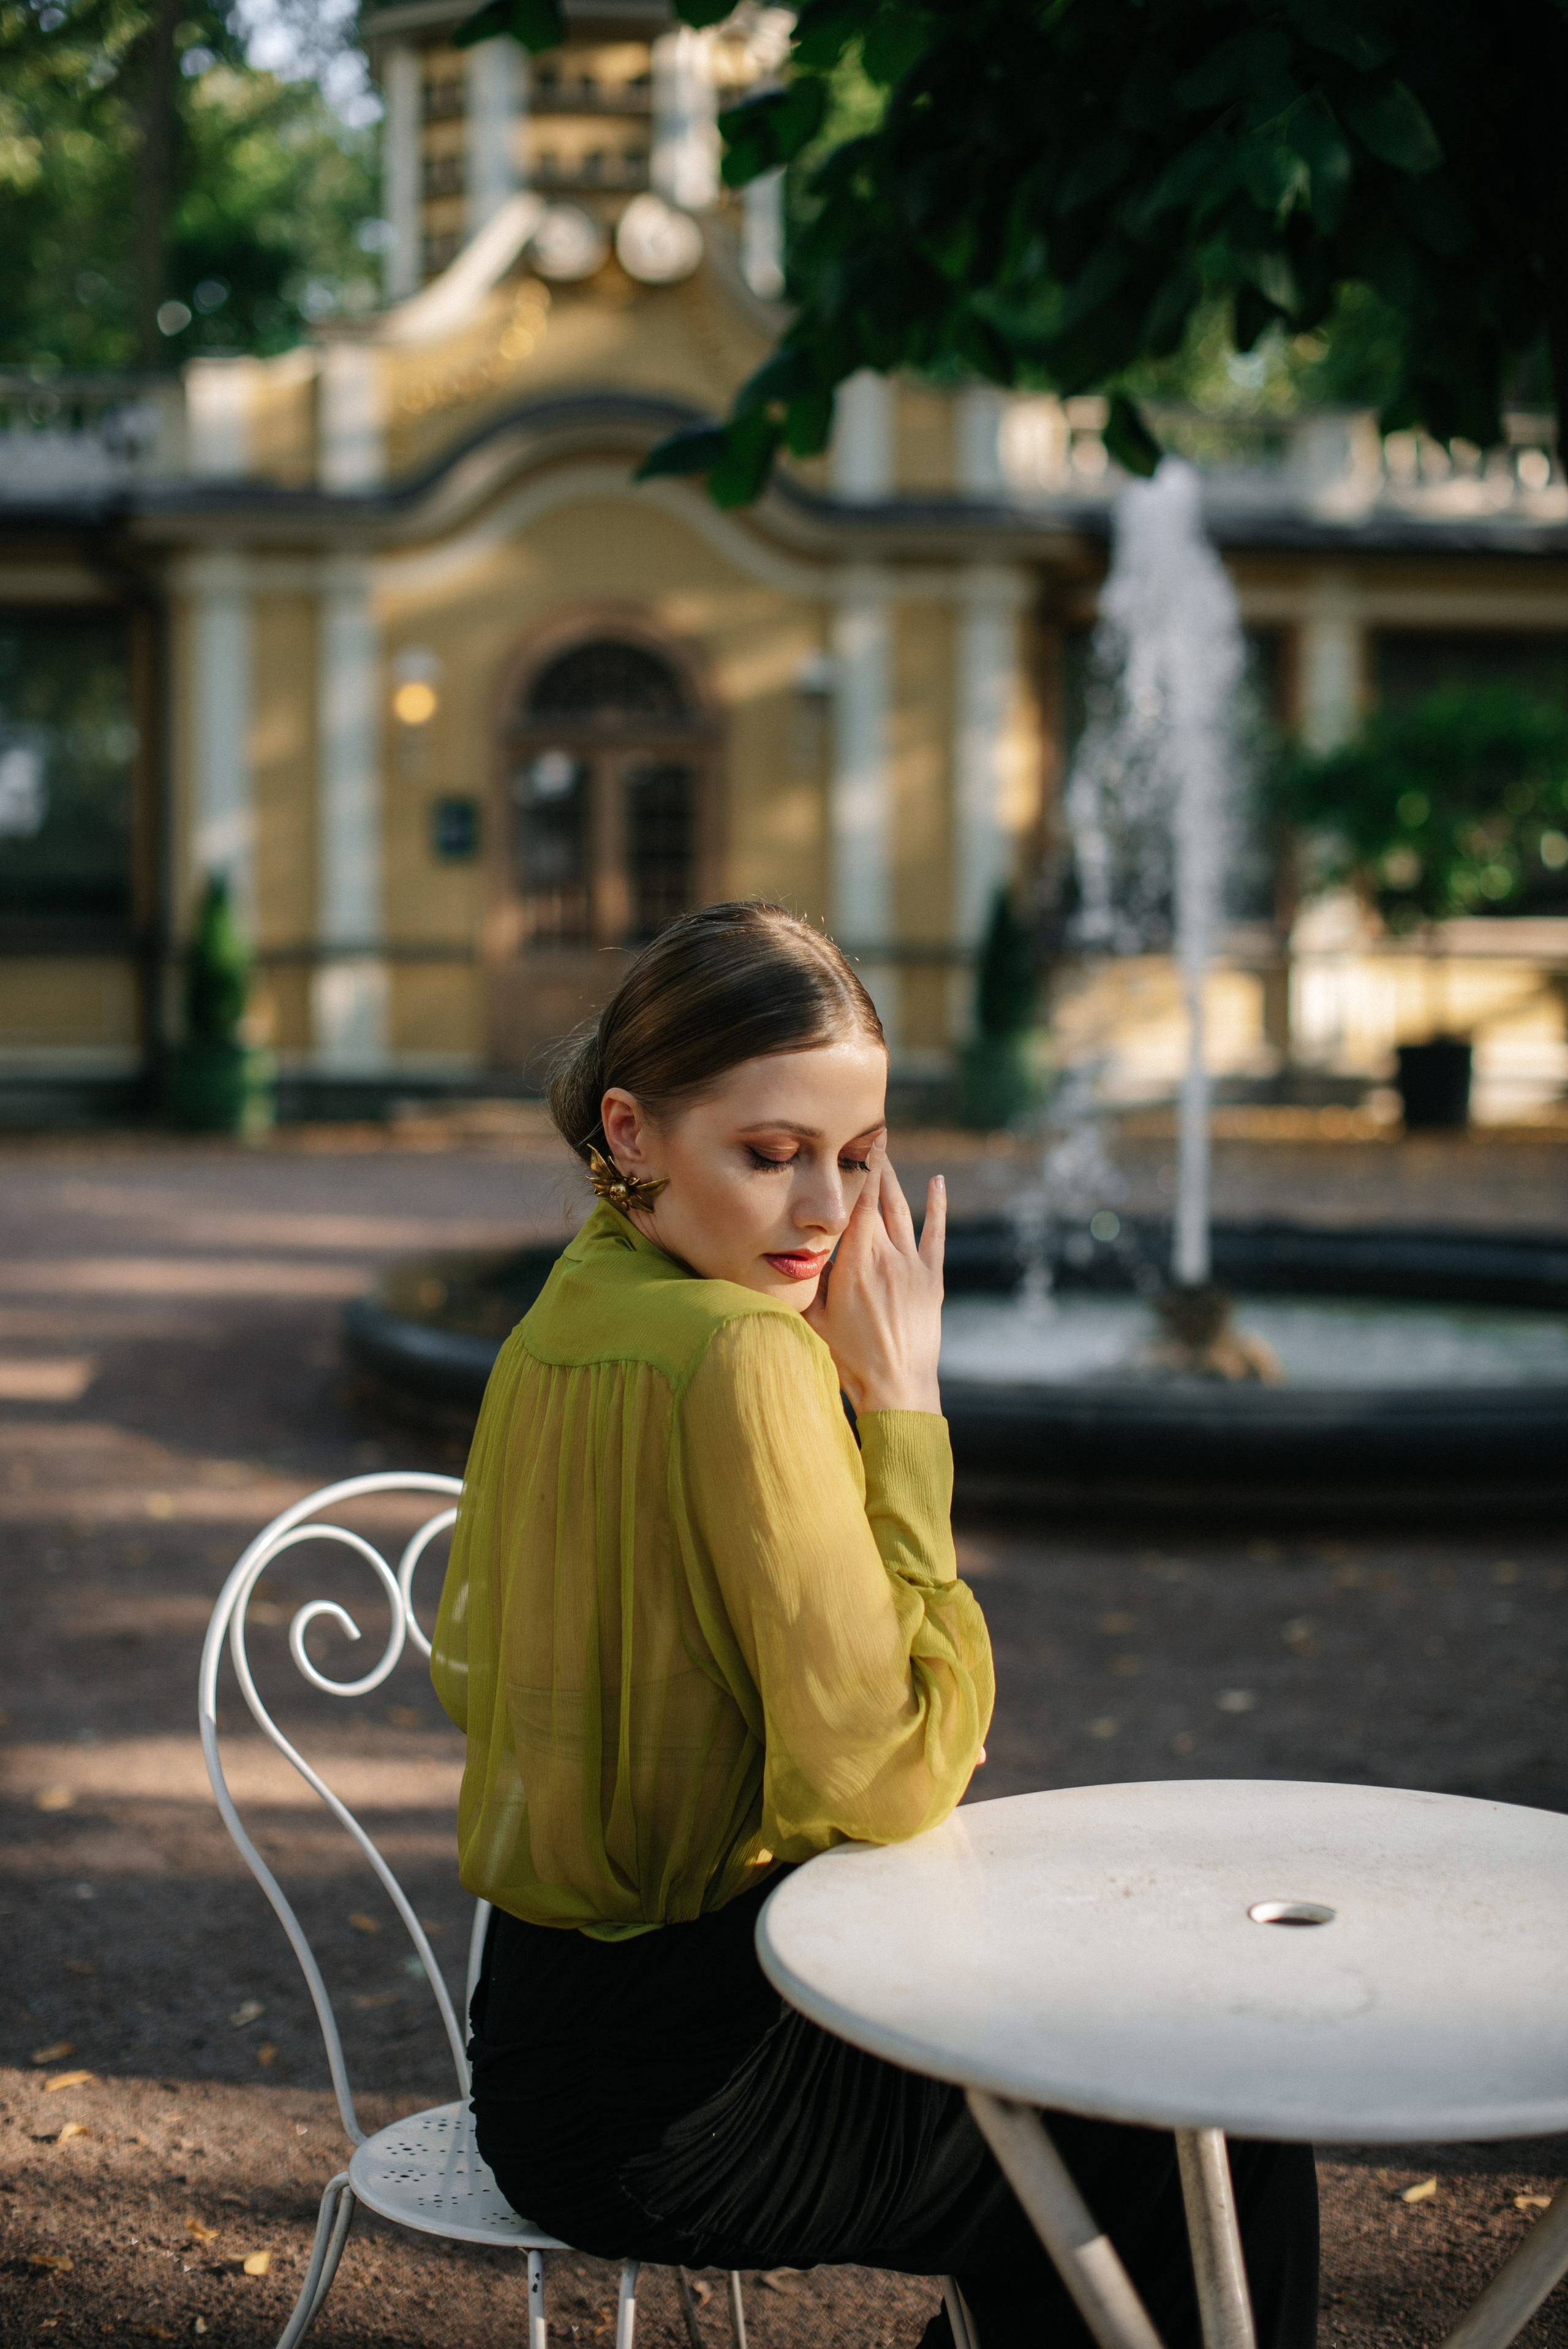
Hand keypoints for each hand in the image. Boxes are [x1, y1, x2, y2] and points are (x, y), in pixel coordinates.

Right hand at [805, 1143, 944, 1415]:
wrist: (897, 1386)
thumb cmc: (850, 1358)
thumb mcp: (815, 1317)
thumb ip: (806, 1283)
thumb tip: (787, 1255)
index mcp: (855, 1263)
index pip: (857, 1205)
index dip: (860, 1170)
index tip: (859, 1141)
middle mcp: (886, 1256)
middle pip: (880, 1200)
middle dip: (874, 1167)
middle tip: (868, 1136)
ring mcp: (912, 1266)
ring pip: (903, 1212)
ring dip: (895, 1181)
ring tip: (887, 1153)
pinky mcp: (932, 1279)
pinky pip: (936, 1234)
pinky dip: (937, 1206)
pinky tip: (937, 1182)